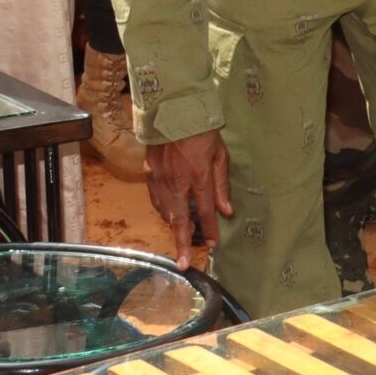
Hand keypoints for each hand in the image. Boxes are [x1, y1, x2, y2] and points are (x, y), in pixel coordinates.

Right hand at [146, 128, 233, 268]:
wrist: (173, 111)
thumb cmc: (202, 132)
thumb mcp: (220, 155)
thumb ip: (222, 184)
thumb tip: (227, 211)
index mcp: (197, 176)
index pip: (205, 210)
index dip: (210, 229)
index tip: (214, 244)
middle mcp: (176, 181)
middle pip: (180, 219)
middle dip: (181, 243)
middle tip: (182, 263)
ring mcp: (159, 178)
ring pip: (165, 211)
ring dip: (173, 227)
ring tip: (180, 240)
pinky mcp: (149, 173)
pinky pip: (155, 199)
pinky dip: (163, 210)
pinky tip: (169, 216)